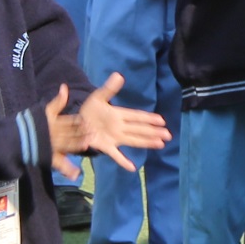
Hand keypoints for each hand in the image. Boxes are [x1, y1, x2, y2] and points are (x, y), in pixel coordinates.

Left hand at [46, 72, 170, 174]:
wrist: (76, 122)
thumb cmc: (89, 110)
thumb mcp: (98, 97)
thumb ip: (109, 88)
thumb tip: (118, 75)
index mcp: (119, 114)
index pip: (137, 116)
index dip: (148, 118)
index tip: (161, 120)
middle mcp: (120, 127)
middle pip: (139, 129)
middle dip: (153, 132)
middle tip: (168, 135)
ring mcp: (114, 138)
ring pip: (133, 140)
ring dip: (146, 142)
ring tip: (160, 144)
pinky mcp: (106, 146)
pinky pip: (115, 155)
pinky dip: (123, 161)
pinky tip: (132, 168)